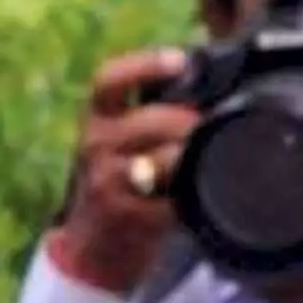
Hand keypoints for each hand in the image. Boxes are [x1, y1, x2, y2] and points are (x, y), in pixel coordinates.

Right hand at [49, 48, 203, 297]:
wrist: (95, 243)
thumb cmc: (120, 180)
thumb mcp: (120, 139)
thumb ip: (151, 114)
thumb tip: (208, 88)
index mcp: (97, 117)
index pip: (110, 80)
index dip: (145, 65)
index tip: (180, 60)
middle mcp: (94, 144)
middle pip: (152, 121)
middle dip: (188, 124)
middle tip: (207, 130)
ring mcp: (106, 180)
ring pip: (164, 159)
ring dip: (189, 160)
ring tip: (200, 164)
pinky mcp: (123, 213)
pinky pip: (169, 199)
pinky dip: (187, 197)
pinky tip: (191, 197)